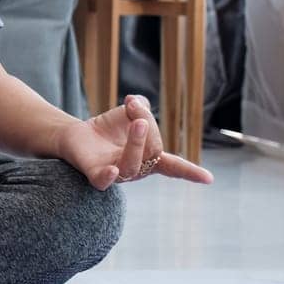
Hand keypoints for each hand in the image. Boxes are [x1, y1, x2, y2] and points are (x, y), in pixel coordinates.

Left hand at [57, 94, 214, 189]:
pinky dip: (108, 176)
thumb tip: (136, 102)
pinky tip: (112, 169)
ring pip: (132, 164)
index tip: (208, 179)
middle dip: (147, 124)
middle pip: (153, 152)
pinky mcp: (94, 175)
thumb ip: (141, 107)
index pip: (173, 166)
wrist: (76, 134)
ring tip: (137, 121)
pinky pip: (103, 181)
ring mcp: (116, 174)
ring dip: (137, 142)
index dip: (189, 172)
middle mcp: (136, 169)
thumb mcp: (130, 113)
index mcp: (149, 158)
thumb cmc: (108, 129)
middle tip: (133, 105)